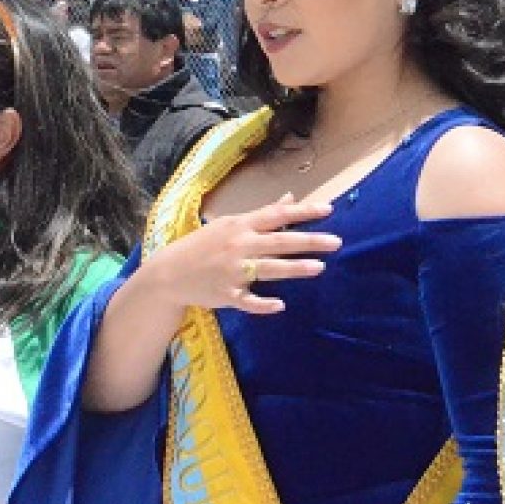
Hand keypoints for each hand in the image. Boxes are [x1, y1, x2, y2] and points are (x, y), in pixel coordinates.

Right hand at [132, 194, 338, 314]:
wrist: (168, 273)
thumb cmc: (204, 245)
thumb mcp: (231, 224)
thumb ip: (263, 214)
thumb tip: (290, 198)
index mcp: (241, 226)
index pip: (277, 215)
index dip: (303, 212)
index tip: (329, 209)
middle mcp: (239, 246)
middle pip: (279, 242)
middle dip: (308, 241)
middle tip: (336, 242)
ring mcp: (232, 271)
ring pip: (268, 269)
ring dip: (294, 268)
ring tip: (319, 267)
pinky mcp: (226, 294)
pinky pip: (247, 301)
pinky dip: (262, 304)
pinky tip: (280, 305)